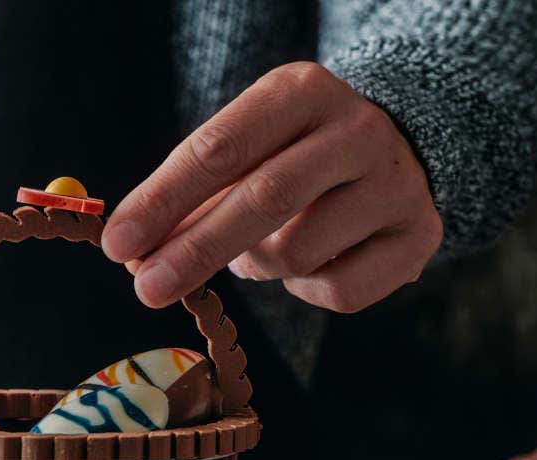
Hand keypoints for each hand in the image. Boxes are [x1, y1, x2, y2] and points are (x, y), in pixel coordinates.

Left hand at [104, 61, 442, 312]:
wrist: (401, 149)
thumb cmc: (291, 155)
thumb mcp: (244, 151)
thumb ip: (190, 197)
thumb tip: (135, 256)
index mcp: (300, 92)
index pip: (219, 148)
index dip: (163, 200)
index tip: (118, 244)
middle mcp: (356, 130)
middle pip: (263, 199)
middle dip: (194, 251)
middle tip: (145, 290)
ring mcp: (396, 183)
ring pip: (295, 253)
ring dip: (257, 266)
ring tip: (262, 247)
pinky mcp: (418, 237)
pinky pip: (334, 290)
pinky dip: (304, 290)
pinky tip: (314, 260)